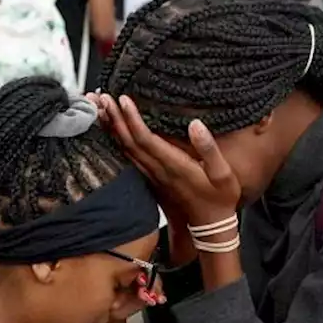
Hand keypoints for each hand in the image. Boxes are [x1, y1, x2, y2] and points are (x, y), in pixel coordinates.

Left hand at [101, 95, 241, 229]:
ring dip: (111, 127)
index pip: (146, 139)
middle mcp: (157, 170)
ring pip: (124, 149)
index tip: (123, 100)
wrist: (209, 225)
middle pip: (128, 142)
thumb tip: (195, 124)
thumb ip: (209, 148)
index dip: (132, 119)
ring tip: (99, 107)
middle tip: (101, 97)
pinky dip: (115, 140)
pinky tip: (109, 128)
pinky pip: (127, 156)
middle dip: (114, 118)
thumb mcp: (223, 174)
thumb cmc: (218, 198)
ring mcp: (150, 175)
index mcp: (173, 166)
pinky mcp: (148, 178)